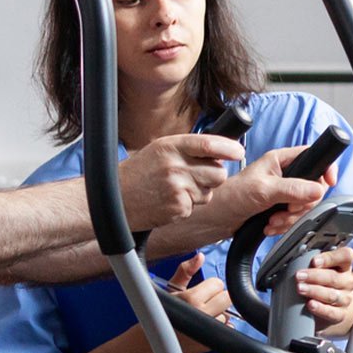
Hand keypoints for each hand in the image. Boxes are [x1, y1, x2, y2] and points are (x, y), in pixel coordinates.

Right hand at [118, 134, 241, 230]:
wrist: (114, 200)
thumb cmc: (135, 175)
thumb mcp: (158, 150)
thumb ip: (187, 149)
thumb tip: (219, 152)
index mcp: (170, 146)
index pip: (209, 144)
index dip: (229, 148)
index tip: (238, 152)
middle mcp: (175, 166)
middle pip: (218, 172)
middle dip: (213, 175)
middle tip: (196, 176)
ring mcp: (177, 188)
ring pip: (210, 191)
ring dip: (199, 192)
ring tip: (176, 189)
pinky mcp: (178, 207)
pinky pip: (196, 206)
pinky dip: (187, 205)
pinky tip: (169, 201)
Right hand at [162, 253, 231, 352]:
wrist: (150, 341)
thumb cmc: (158, 313)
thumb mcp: (170, 289)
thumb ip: (185, 271)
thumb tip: (199, 256)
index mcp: (192, 299)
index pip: (218, 284)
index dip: (210, 286)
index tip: (201, 292)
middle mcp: (202, 315)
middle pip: (227, 298)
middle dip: (218, 298)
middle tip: (204, 302)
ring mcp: (207, 331)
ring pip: (227, 315)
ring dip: (219, 314)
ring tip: (203, 316)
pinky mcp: (211, 344)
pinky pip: (227, 330)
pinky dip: (220, 328)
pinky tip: (206, 327)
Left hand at [198, 145, 333, 237]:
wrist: (216, 218)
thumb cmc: (230, 196)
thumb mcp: (263, 190)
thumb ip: (292, 189)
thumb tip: (318, 190)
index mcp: (281, 160)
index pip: (314, 156)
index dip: (325, 168)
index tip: (329, 183)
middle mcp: (284, 174)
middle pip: (314, 187)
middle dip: (302, 204)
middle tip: (287, 209)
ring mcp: (283, 191)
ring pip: (305, 205)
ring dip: (291, 218)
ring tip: (273, 220)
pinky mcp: (279, 207)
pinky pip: (295, 217)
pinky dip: (285, 224)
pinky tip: (270, 225)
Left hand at [298, 246, 352, 334]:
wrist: (322, 306)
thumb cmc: (315, 282)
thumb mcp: (314, 269)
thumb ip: (307, 263)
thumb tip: (290, 262)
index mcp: (343, 265)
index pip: (345, 256)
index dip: (330, 258)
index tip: (314, 261)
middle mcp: (347, 281)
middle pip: (334, 277)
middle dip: (314, 276)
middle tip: (299, 276)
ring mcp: (345, 298)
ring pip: (332, 295)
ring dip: (314, 291)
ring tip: (300, 289)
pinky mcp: (341, 314)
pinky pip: (332, 312)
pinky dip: (321, 308)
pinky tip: (310, 304)